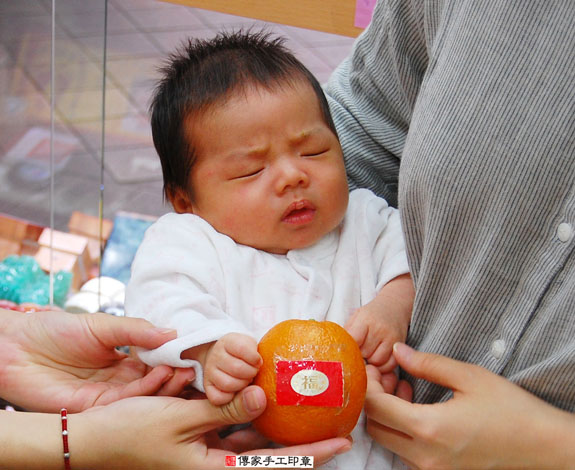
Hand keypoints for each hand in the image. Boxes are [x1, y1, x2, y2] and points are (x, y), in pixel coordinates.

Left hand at [0, 309, 194, 411]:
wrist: (17, 347)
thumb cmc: (57, 330)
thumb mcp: (103, 325)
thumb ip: (137, 331)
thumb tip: (173, 333)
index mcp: (124, 360)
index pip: (157, 362)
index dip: (176, 358)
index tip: (196, 352)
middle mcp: (120, 379)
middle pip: (156, 381)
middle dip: (177, 375)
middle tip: (195, 366)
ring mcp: (109, 394)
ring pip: (145, 394)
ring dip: (166, 383)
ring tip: (182, 369)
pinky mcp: (95, 407)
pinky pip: (126, 401)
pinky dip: (146, 390)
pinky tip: (161, 374)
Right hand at [73, 385, 351, 468]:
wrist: (92, 438)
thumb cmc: (131, 431)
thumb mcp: (180, 417)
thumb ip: (226, 408)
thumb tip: (264, 396)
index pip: (275, 466)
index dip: (311, 455)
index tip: (341, 442)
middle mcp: (216, 466)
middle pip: (271, 456)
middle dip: (303, 440)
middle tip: (334, 421)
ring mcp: (208, 453)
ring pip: (254, 442)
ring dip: (278, 427)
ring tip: (307, 409)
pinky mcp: (199, 440)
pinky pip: (233, 430)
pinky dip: (252, 417)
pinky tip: (267, 402)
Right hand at [204, 333, 261, 404]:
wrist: (226, 356)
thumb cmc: (246, 354)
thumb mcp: (253, 348)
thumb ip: (256, 361)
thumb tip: (258, 392)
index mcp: (228, 341)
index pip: (242, 348)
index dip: (255, 358)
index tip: (259, 362)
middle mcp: (215, 355)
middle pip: (237, 368)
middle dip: (251, 373)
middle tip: (253, 373)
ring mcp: (209, 371)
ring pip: (228, 384)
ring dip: (242, 385)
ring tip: (246, 380)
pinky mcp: (207, 386)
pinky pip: (218, 398)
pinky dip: (230, 398)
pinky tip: (236, 391)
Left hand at [345, 274, 413, 371]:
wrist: (396, 305)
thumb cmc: (372, 313)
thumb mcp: (357, 317)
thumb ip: (347, 331)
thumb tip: (333, 348)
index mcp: (366, 320)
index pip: (353, 341)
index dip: (348, 350)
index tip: (345, 353)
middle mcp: (380, 329)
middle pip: (364, 354)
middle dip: (359, 356)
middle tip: (358, 352)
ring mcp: (392, 338)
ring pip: (377, 362)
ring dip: (371, 362)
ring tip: (369, 354)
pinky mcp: (400, 346)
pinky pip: (390, 365)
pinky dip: (383, 366)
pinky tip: (379, 359)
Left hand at [365, 343, 574, 468]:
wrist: (541, 445)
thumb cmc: (509, 408)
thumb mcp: (469, 376)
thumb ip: (427, 364)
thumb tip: (397, 351)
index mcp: (430, 429)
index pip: (376, 408)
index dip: (369, 386)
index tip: (375, 367)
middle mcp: (424, 456)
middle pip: (375, 428)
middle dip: (373, 400)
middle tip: (386, 376)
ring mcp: (431, 469)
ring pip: (388, 441)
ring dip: (386, 415)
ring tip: (404, 388)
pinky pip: (404, 451)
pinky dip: (401, 429)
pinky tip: (417, 407)